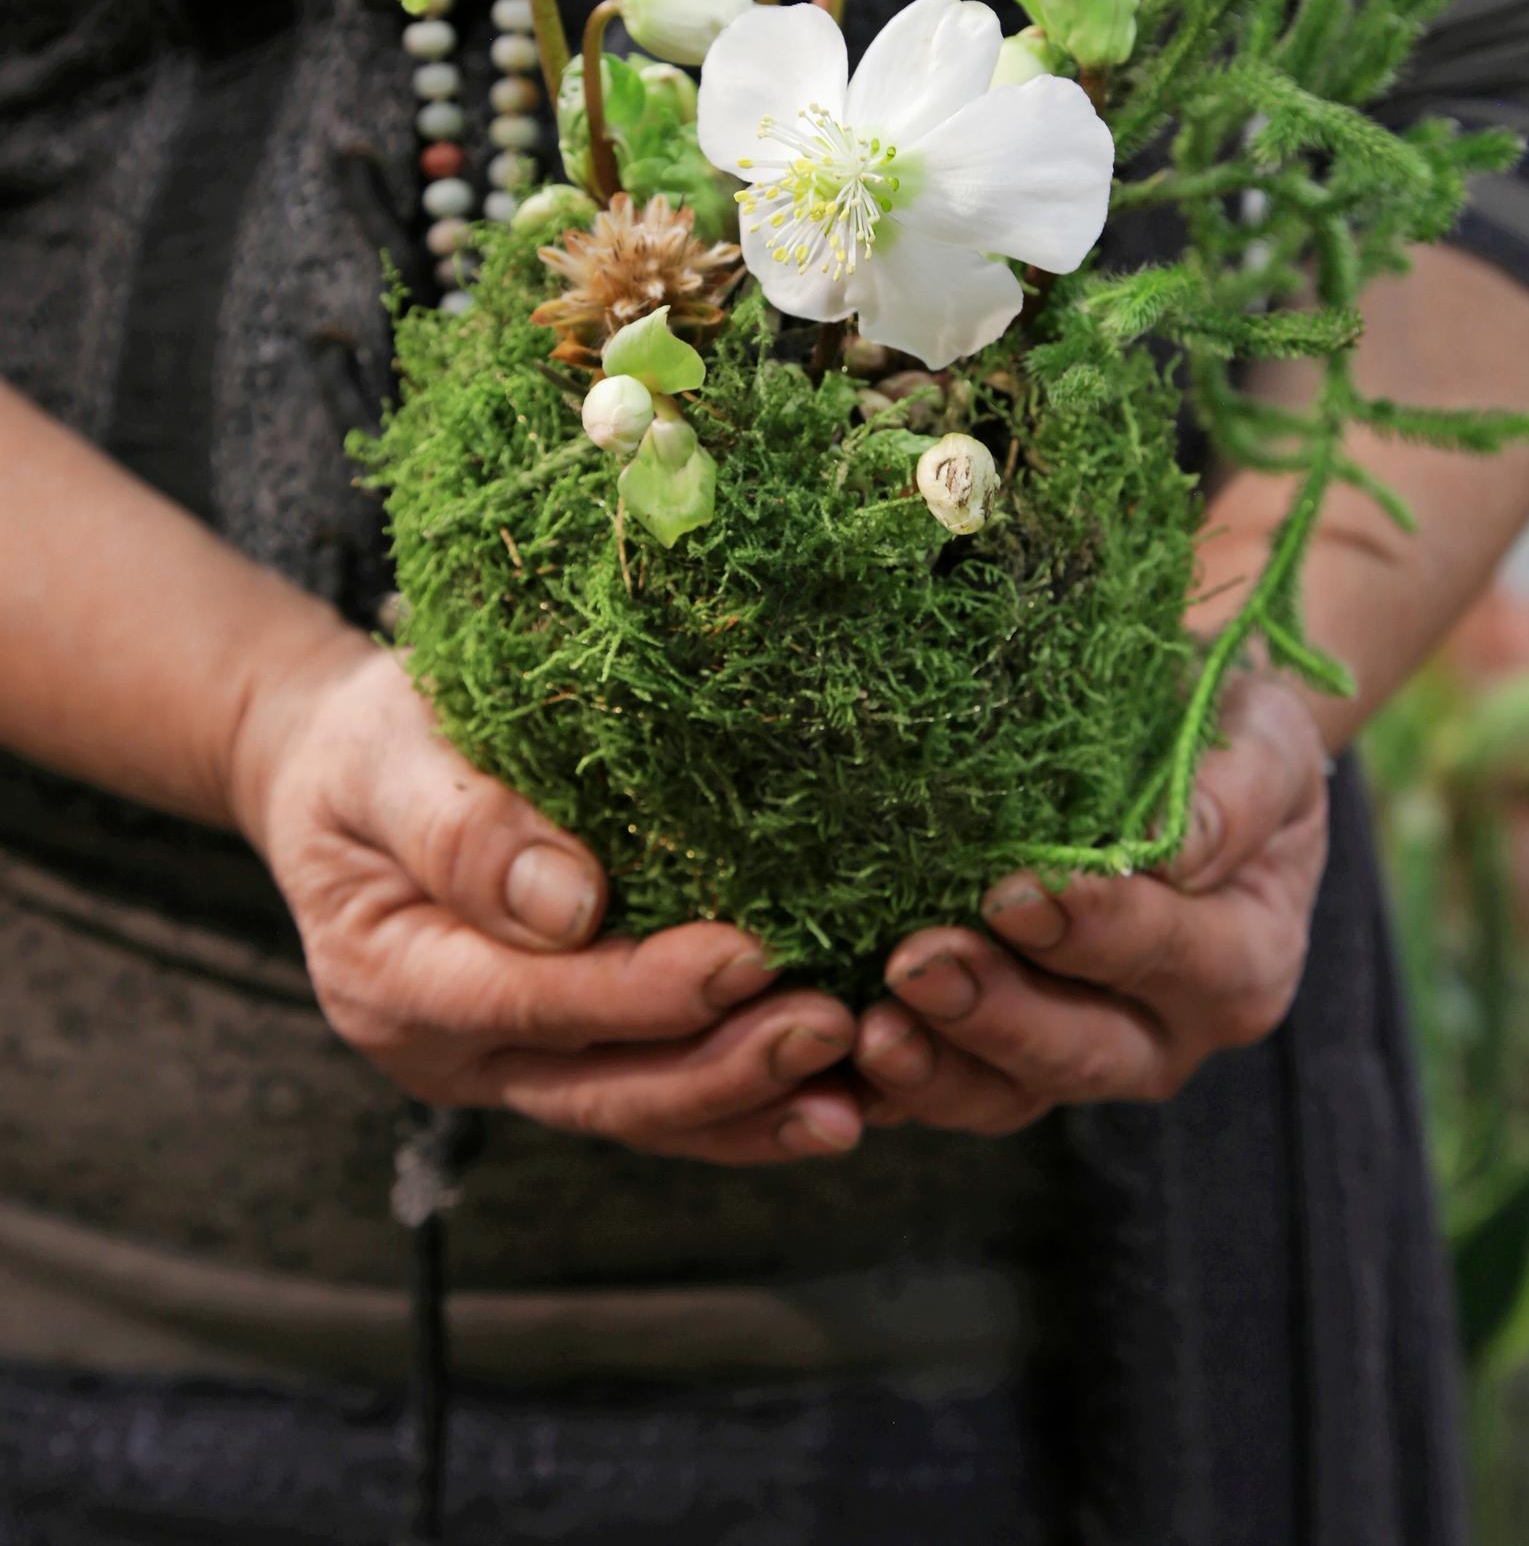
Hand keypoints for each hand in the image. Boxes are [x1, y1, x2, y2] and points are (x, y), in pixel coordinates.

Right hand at [230, 638, 860, 1164]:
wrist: (339, 776)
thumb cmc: (367, 743)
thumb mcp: (384, 751)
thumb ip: (462, 826)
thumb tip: (570, 904)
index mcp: (393, 972)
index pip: (532, 999)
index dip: (642, 991)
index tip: (751, 957)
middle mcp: (448, 1049)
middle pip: (600, 1087)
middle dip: (724, 1068)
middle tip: (835, 1025)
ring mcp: (507, 1066)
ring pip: (640, 1112)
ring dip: (752, 1105)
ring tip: (861, 1087)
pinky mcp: (562, 1055)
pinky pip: (657, 1097)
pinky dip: (745, 1103)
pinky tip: (840, 1092)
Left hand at [854, 676, 1327, 1131]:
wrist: (1184, 751)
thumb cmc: (1232, 736)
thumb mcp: (1268, 741)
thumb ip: (1233, 792)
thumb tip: (1175, 846)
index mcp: (1241, 960)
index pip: (1172, 957)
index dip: (1095, 932)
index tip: (1016, 893)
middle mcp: (1166, 1032)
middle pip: (1083, 1051)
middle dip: (997, 1014)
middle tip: (918, 963)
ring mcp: (1079, 1055)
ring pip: (1006, 1093)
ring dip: (933, 1067)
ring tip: (867, 1024)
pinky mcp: (1002, 1057)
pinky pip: (942, 1090)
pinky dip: (883, 1088)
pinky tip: (828, 1052)